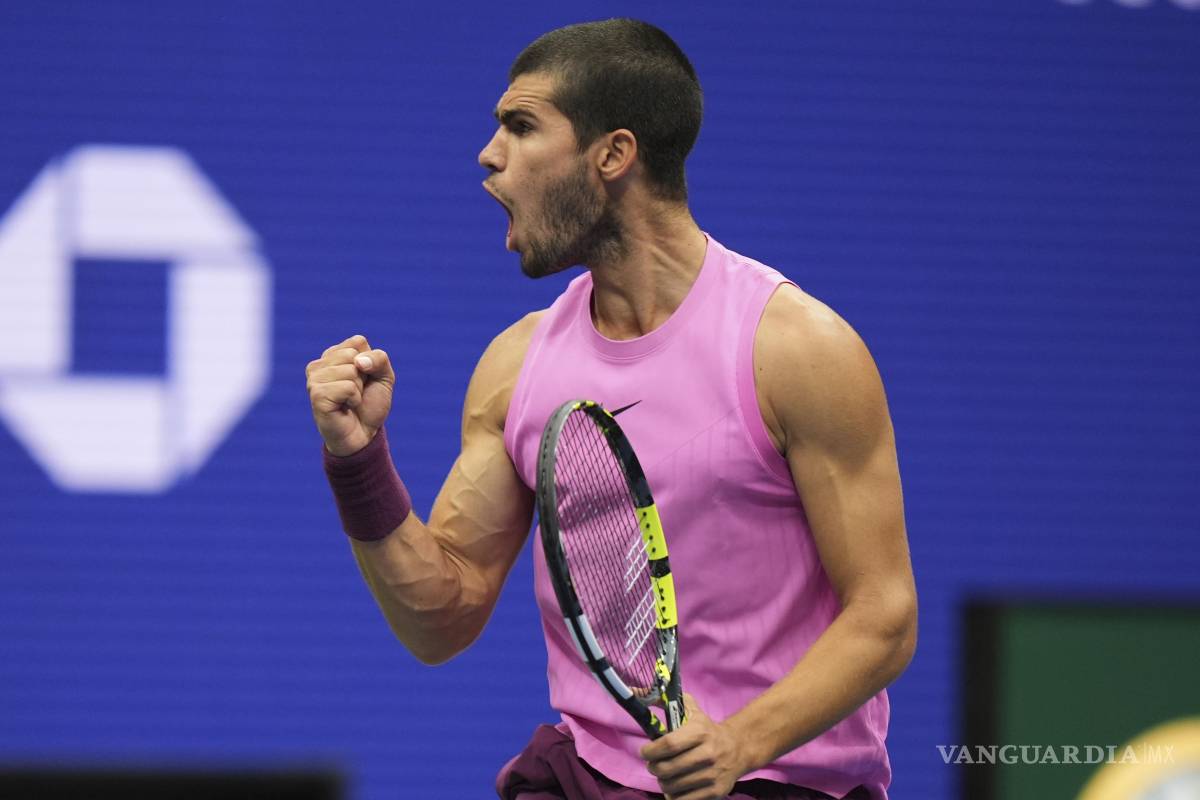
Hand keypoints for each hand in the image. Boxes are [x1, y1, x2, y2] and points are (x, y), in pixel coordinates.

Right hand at [306, 334, 394, 455]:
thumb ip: (379, 358)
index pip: (358, 341)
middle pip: (353, 354)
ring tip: (349, 401)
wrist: (363, 435)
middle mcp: (319, 364)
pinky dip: (354, 399)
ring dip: (359, 390)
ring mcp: (314, 379)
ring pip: (351, 370)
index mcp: (332, 355)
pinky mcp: (316, 395)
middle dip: (364, 376)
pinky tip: (345, 408)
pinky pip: (348, 387)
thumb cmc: (369, 404)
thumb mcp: (384, 376)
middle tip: (356, 393)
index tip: (364, 379)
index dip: (370, 362)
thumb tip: (358, 362)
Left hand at [640, 694, 748, 799]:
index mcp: (700, 732)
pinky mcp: (715, 792)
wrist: (738, 748)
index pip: (669, 744)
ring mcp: (712, 775)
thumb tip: (633, 692)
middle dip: (654, 768)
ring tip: (665, 775)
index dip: (651, 750)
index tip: (645, 752)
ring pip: (673, 787)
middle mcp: (707, 754)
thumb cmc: (706, 728)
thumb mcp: (689, 709)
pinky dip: (674, 797)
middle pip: (667, 768)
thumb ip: (661, 700)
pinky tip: (676, 787)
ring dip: (663, 782)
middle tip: (654, 765)